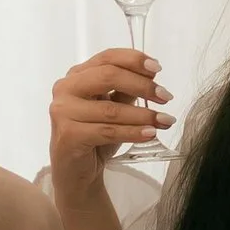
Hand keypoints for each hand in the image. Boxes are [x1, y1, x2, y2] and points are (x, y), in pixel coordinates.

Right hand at [49, 49, 172, 199]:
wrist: (76, 171)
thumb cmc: (95, 135)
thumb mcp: (114, 106)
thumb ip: (127, 89)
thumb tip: (152, 75)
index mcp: (77, 75)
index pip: (107, 58)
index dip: (134, 60)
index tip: (158, 69)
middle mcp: (65, 88)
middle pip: (108, 76)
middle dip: (142, 85)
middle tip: (165, 96)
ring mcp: (63, 111)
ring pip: (111, 109)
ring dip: (143, 115)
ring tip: (165, 120)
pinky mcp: (68, 135)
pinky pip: (108, 131)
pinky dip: (133, 132)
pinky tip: (150, 134)